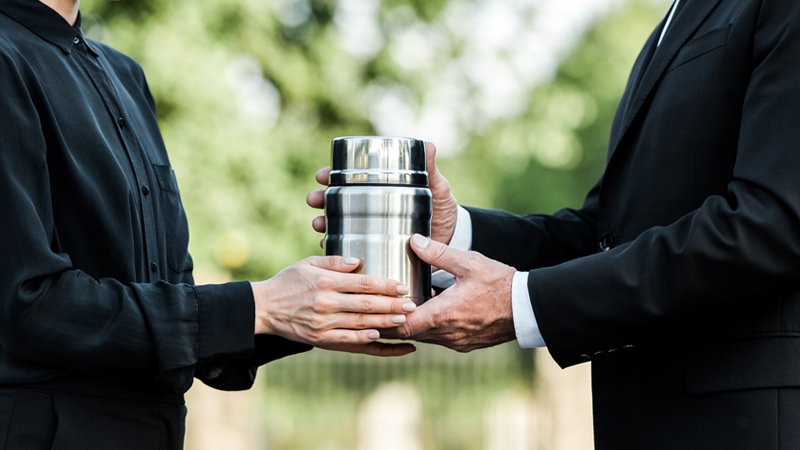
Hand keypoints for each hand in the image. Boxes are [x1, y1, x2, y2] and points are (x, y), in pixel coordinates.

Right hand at [252, 256, 416, 356]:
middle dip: (392, 305)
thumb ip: (334, 261)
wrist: (263, 309)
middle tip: (412, 304)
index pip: (363, 283)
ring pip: (361, 324)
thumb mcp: (307, 264)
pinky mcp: (320, 339)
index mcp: (325, 282)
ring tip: (405, 320)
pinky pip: (348, 341)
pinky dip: (366, 341)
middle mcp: (326, 303)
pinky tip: (382, 338)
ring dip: (385, 323)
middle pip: (367, 305)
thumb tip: (358, 260)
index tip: (403, 286)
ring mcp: (324, 324)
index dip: (385, 285)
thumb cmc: (288, 282)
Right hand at [306, 142, 459, 244]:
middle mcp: (370, 208)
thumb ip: (431, 168)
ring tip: (319, 225)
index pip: (349, 179)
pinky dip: (337, 248)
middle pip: (336, 201)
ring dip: (323, 223)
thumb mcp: (436, 187)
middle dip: (320, 199)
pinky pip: (349, 249)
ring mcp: (370, 229)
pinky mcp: (374, 249)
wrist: (451, 239)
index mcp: (380, 189)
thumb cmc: (441, 209)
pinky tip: (330, 247)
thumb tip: (429, 145)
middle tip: (315, 201)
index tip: (322, 176)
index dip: (331, 176)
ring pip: (337, 224)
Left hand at [390, 235, 516, 351]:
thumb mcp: (468, 262)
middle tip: (382, 306)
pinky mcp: (466, 344)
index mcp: (444, 315)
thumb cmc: (500, 284)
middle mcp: (447, 334)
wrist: (528, 308)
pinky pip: (439, 338)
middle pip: (409, 334)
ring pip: (423, 337)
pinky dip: (430, 327)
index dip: (386, 318)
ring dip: (413, 323)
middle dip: (394, 321)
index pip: (402, 326)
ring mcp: (457, 342)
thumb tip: (414, 241)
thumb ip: (438, 253)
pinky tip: (431, 310)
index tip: (378, 306)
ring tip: (403, 305)